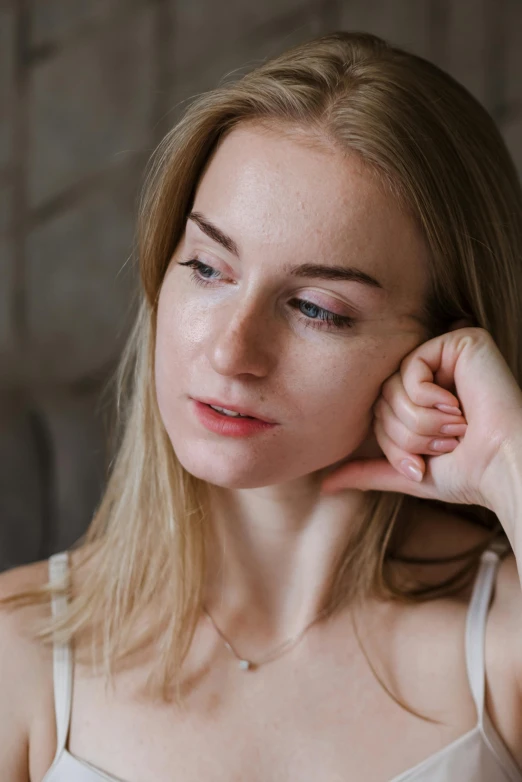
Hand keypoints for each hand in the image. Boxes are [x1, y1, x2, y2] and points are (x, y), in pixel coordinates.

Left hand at [320, 326, 521, 513]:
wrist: (502, 467)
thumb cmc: (467, 472)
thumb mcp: (409, 474)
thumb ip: (369, 471)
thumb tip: (325, 484)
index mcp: (421, 398)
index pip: (379, 413)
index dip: (394, 445)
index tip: (425, 463)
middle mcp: (432, 373)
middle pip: (382, 399)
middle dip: (407, 435)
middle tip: (446, 443)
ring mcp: (444, 355)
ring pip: (393, 386)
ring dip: (421, 421)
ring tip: (456, 427)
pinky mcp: (459, 342)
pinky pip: (411, 368)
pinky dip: (429, 397)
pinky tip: (458, 405)